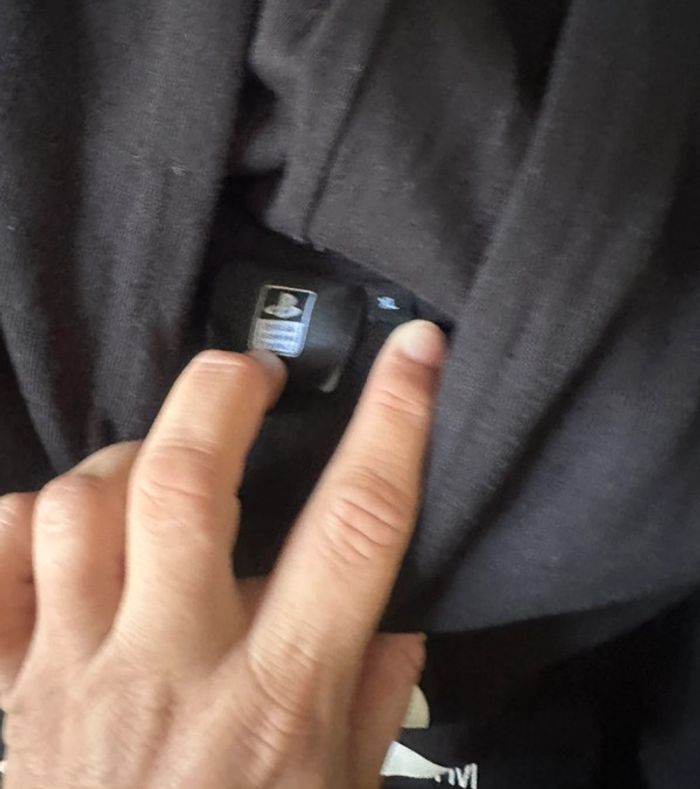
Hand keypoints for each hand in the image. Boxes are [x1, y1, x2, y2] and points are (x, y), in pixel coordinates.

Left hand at [0, 320, 444, 788]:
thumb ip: (369, 708)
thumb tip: (398, 622)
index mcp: (275, 700)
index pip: (355, 527)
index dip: (394, 422)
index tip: (415, 353)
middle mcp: (171, 669)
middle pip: (189, 482)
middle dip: (224, 395)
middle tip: (250, 371)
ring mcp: (71, 675)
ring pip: (84, 506)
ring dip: (127, 458)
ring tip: (158, 462)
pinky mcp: (0, 687)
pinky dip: (27, 517)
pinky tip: (64, 527)